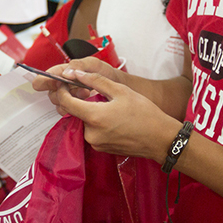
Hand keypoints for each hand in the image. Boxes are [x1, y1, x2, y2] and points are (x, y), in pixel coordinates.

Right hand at [29, 56, 124, 102]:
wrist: (119, 88)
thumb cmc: (106, 73)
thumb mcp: (94, 64)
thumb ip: (79, 65)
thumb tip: (65, 73)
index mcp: (65, 72)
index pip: (47, 77)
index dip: (43, 80)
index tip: (44, 83)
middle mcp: (64, 86)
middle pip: (52, 92)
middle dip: (64, 91)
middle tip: (82, 89)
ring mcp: (70, 98)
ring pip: (59, 103)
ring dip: (71, 100)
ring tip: (87, 94)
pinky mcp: (76, 109)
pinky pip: (68, 112)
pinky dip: (75, 108)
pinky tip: (87, 103)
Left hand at [50, 69, 177, 162]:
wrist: (160, 139)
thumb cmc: (144, 113)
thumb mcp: (121, 91)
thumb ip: (95, 81)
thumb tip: (75, 74)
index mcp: (94, 117)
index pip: (66, 102)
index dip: (62, 90)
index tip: (65, 82)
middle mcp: (90, 134)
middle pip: (76, 112)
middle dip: (83, 101)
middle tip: (99, 93)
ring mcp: (95, 144)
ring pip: (85, 122)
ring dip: (92, 112)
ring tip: (111, 106)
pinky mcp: (101, 149)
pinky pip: (93, 132)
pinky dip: (98, 123)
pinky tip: (114, 119)